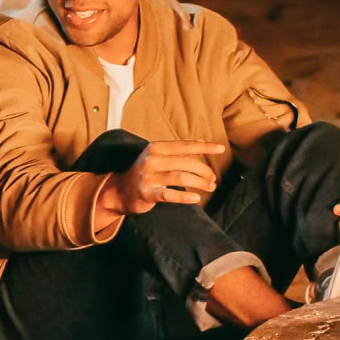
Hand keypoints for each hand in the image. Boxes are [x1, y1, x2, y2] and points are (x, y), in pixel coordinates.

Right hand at [98, 140, 225, 219]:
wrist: (119, 191)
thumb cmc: (144, 174)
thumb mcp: (156, 157)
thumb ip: (176, 151)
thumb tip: (201, 141)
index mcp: (155, 148)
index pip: (184, 146)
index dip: (204, 147)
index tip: (220, 149)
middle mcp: (151, 160)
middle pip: (186, 163)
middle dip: (204, 171)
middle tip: (213, 180)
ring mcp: (148, 176)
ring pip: (181, 177)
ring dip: (200, 183)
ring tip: (210, 187)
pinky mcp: (146, 193)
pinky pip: (170, 194)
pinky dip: (185, 196)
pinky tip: (196, 198)